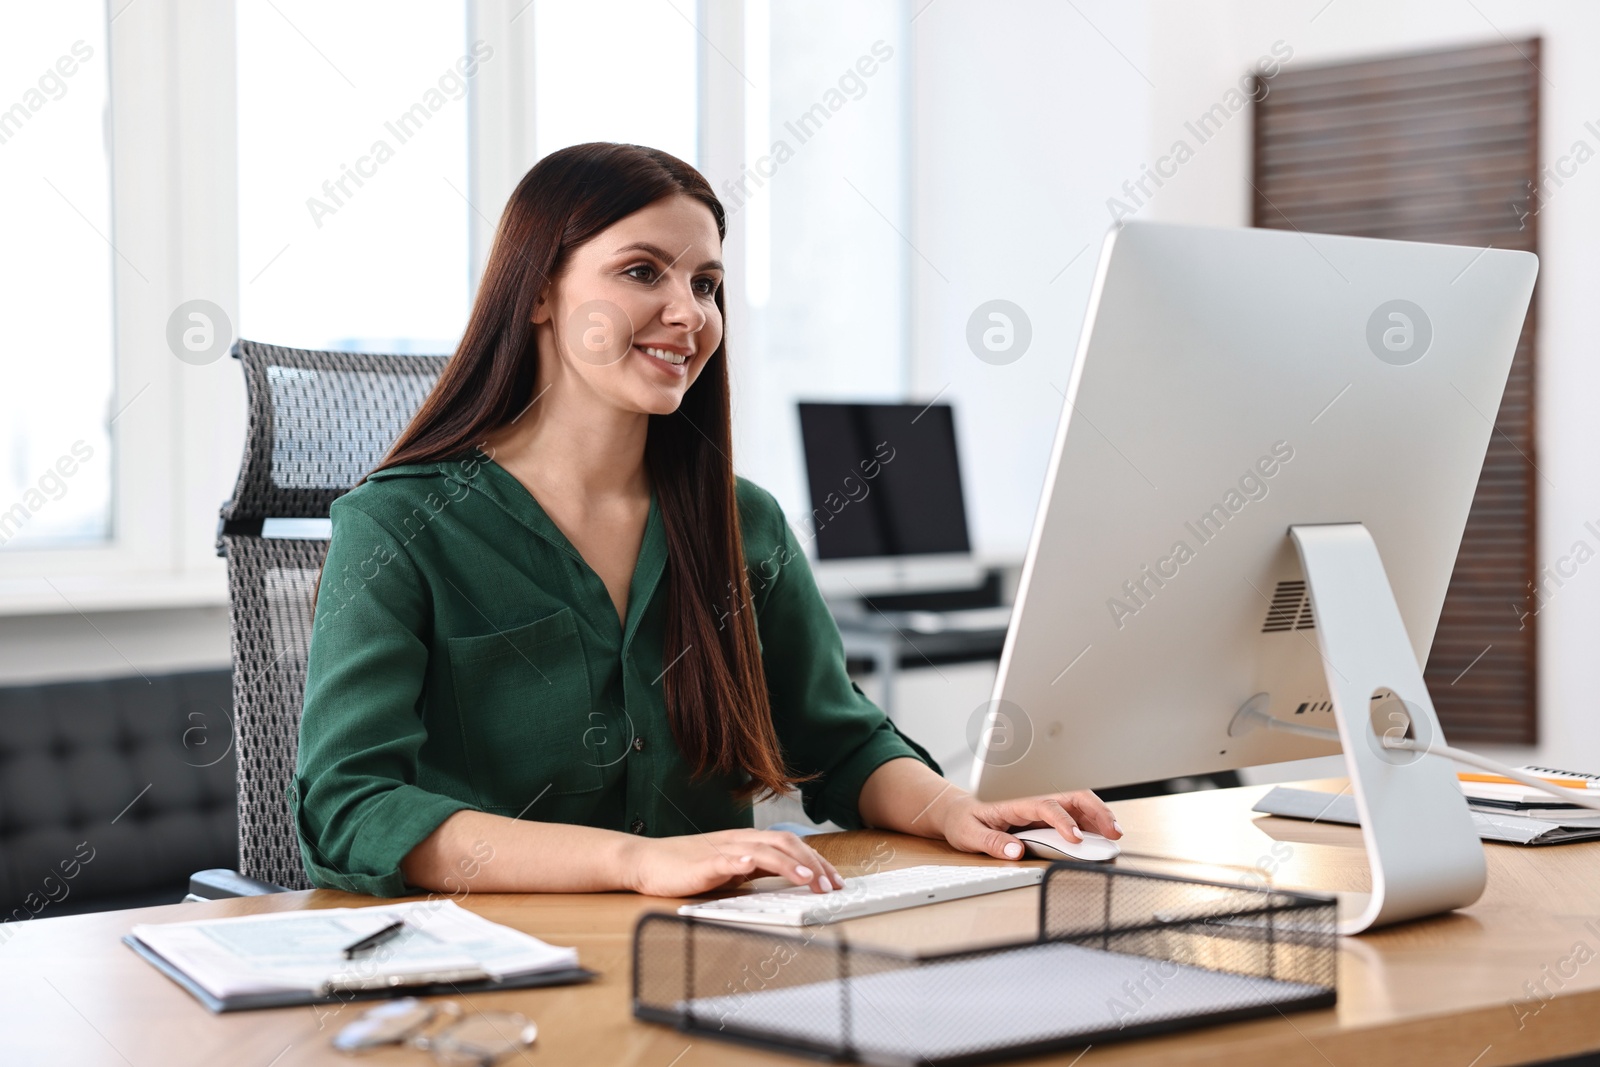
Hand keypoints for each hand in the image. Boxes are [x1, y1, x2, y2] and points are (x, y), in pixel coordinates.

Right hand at [622, 829, 845, 897]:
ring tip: (808, 879)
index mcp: (749, 843)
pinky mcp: (703, 864)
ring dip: (789, 865)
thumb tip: (787, 877)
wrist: (648, 861)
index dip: (817, 860)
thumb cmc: (688, 866)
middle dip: (813, 864)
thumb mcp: (731, 868)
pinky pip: (725, 860)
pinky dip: (741, 862)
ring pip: (763, 850)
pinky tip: (752, 866)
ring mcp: (722, 851)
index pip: (791, 846)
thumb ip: (756, 870)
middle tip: (831, 886)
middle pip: (785, 844)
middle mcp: (740, 842)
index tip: (835, 879)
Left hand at [936, 790, 1121, 860]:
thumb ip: (991, 841)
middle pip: (1070, 796)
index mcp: (1014, 801)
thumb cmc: (963, 819)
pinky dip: (1091, 821)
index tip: (1075, 839)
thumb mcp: (968, 833)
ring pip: (1076, 803)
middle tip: (1113, 831)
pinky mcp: (1044, 814)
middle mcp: (1031, 799)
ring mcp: (1040, 805)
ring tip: (1115, 833)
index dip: (1062, 821)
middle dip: (1095, 810)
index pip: (1045, 805)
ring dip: (1098, 814)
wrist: (957, 810)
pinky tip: (1103, 833)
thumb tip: (1014, 852)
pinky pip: (1072, 813)